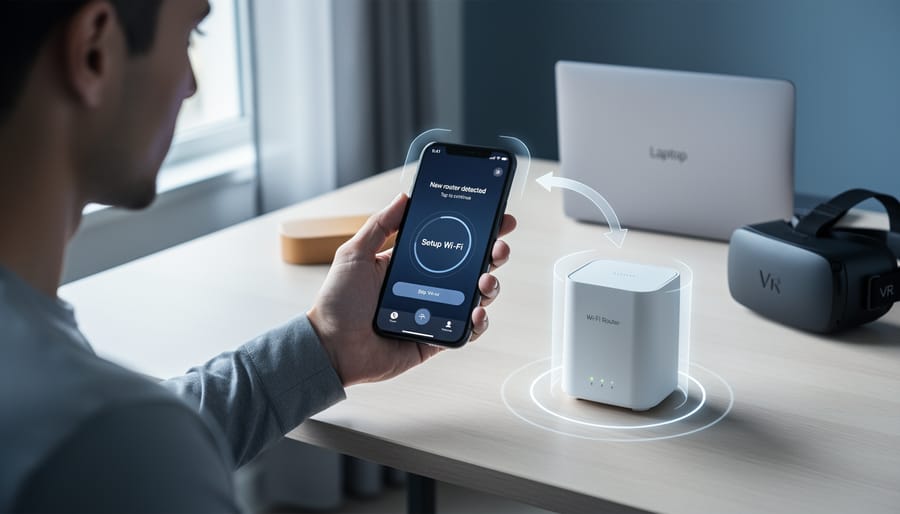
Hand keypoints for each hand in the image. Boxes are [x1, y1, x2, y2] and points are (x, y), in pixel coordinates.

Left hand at [307, 193, 516, 386]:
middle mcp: (427, 286)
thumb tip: (405, 197)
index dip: (475, 230)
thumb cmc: (337, 302)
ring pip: (476, 296)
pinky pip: (467, 330)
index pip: (450, 242)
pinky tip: (477, 312)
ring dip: (490, 285)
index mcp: (410, 262)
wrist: (332, 347)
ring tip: (485, 281)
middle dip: (493, 254)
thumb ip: (380, 225)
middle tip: (499, 247)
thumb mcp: (355, 254)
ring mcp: (435, 312)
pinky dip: (479, 322)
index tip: (496, 217)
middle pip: (471, 266)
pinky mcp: (437, 339)